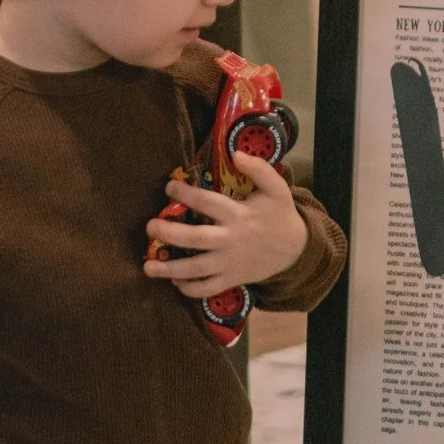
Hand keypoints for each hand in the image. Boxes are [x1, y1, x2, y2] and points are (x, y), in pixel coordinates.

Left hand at [147, 161, 308, 300]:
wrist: (296, 251)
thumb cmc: (280, 216)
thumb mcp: (277, 189)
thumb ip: (259, 169)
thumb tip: (236, 154)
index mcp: (239, 215)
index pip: (208, 202)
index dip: (186, 194)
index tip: (169, 187)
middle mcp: (231, 240)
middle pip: (196, 238)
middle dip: (170, 233)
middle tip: (150, 226)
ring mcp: (230, 263)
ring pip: (197, 268)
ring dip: (170, 269)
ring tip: (147, 266)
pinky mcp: (232, 279)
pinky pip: (207, 288)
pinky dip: (190, 289)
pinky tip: (174, 281)